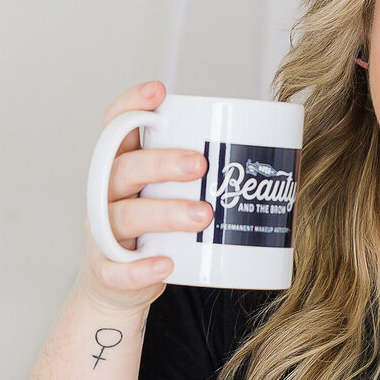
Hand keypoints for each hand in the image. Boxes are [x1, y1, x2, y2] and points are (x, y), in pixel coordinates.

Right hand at [76, 79, 212, 314]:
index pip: (115, 126)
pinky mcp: (107, 272)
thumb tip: (276, 155)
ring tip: (204, 215)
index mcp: (122, 167)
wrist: (121, 287)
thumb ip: (201, 174)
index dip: (131, 105)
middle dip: (161, 163)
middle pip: (123, 169)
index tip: (160, 92)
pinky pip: (118, 270)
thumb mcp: (170, 195)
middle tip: (200, 164)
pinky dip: (141, 268)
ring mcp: (103, 234)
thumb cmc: (157, 231)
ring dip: (165, 213)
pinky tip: (167, 264)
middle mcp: (107, 195)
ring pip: (124, 217)